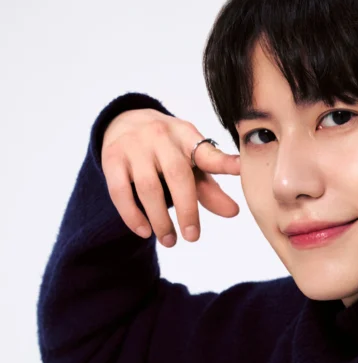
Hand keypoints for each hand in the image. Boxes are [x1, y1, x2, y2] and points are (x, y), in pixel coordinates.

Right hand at [101, 108, 240, 245]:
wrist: (123, 122)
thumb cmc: (166, 150)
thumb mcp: (189, 162)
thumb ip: (210, 188)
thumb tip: (234, 212)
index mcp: (186, 136)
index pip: (206, 152)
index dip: (224, 162)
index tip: (241, 169)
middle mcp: (161, 137)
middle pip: (177, 174)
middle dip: (187, 209)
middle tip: (192, 237)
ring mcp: (134, 146)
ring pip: (148, 187)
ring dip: (160, 219)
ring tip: (170, 241)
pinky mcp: (112, 159)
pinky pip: (120, 192)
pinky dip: (132, 215)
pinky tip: (144, 231)